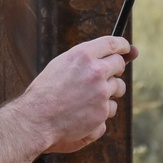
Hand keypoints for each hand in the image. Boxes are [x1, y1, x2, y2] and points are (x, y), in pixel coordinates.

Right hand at [21, 36, 136, 154]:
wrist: (36, 119)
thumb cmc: (46, 91)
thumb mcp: (61, 64)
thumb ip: (86, 57)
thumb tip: (117, 53)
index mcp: (83, 55)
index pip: (113, 43)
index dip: (122, 46)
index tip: (126, 48)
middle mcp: (96, 71)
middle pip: (119, 64)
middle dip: (115, 69)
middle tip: (102, 76)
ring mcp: (101, 93)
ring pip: (118, 88)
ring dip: (107, 92)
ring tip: (84, 99)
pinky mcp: (103, 113)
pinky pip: (110, 109)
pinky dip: (100, 112)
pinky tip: (82, 114)